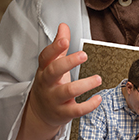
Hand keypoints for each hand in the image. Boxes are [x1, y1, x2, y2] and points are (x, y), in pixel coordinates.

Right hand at [14, 23, 101, 139]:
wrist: (39, 113)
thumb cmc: (50, 84)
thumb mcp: (52, 65)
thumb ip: (59, 46)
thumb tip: (63, 26)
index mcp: (44, 70)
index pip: (46, 57)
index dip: (54, 47)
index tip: (65, 39)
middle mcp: (47, 84)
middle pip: (53, 71)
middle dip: (68, 63)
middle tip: (84, 54)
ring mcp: (54, 99)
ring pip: (67, 91)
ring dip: (84, 84)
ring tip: (98, 78)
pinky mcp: (63, 113)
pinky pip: (76, 110)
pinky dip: (88, 105)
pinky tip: (98, 98)